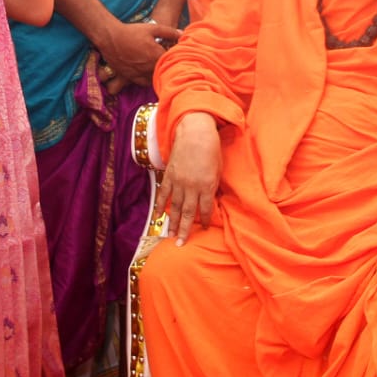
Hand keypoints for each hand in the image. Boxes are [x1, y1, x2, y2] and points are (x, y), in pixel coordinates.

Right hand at [99, 20, 181, 92]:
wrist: (110, 37)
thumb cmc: (132, 32)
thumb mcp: (153, 28)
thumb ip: (169, 32)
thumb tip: (182, 34)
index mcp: (156, 56)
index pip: (172, 61)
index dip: (176, 58)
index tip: (176, 54)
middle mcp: (149, 68)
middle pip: (164, 72)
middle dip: (168, 67)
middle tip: (168, 62)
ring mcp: (139, 73)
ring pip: (154, 79)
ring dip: (158, 75)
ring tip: (159, 69)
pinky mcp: (130, 77)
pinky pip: (143, 83)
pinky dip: (149, 79)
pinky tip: (149, 73)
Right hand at [158, 113, 221, 244]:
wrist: (194, 131)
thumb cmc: (211, 149)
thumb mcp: (218, 168)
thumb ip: (213, 186)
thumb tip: (209, 200)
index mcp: (206, 185)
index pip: (205, 209)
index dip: (204, 220)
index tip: (203, 229)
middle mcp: (191, 186)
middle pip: (187, 213)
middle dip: (184, 230)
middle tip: (180, 245)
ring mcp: (178, 181)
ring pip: (174, 206)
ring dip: (172, 222)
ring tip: (169, 236)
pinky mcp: (169, 175)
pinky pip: (164, 194)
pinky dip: (161, 205)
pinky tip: (158, 216)